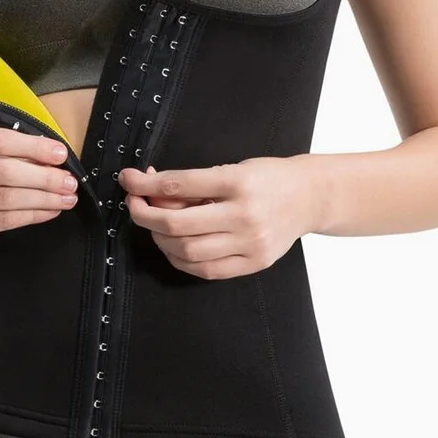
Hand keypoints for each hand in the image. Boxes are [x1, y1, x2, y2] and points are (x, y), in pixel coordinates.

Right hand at [0, 127, 79, 256]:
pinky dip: (31, 216)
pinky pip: (0, 221)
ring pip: (5, 198)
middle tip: (69, 180)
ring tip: (66, 197)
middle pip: (4, 171)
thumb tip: (48, 154)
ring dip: (43, 198)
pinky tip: (48, 211)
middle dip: (44, 176)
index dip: (33, 146)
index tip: (60, 153)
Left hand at [118, 156, 322, 278]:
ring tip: (157, 225)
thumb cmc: (267, 177)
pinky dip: (181, 259)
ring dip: (160, 239)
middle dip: (145, 215)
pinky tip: (174, 246)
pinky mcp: (254, 263)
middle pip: (178, 225)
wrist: (309, 197)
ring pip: (187, 251)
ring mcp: (250, 243)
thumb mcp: (231, 167)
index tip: (127, 180)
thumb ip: (194, 182)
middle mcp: (244, 215)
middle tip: (134, 205)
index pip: (179, 185)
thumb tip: (151, 190)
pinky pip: (206, 270)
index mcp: (238, 182)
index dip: (145, 184)